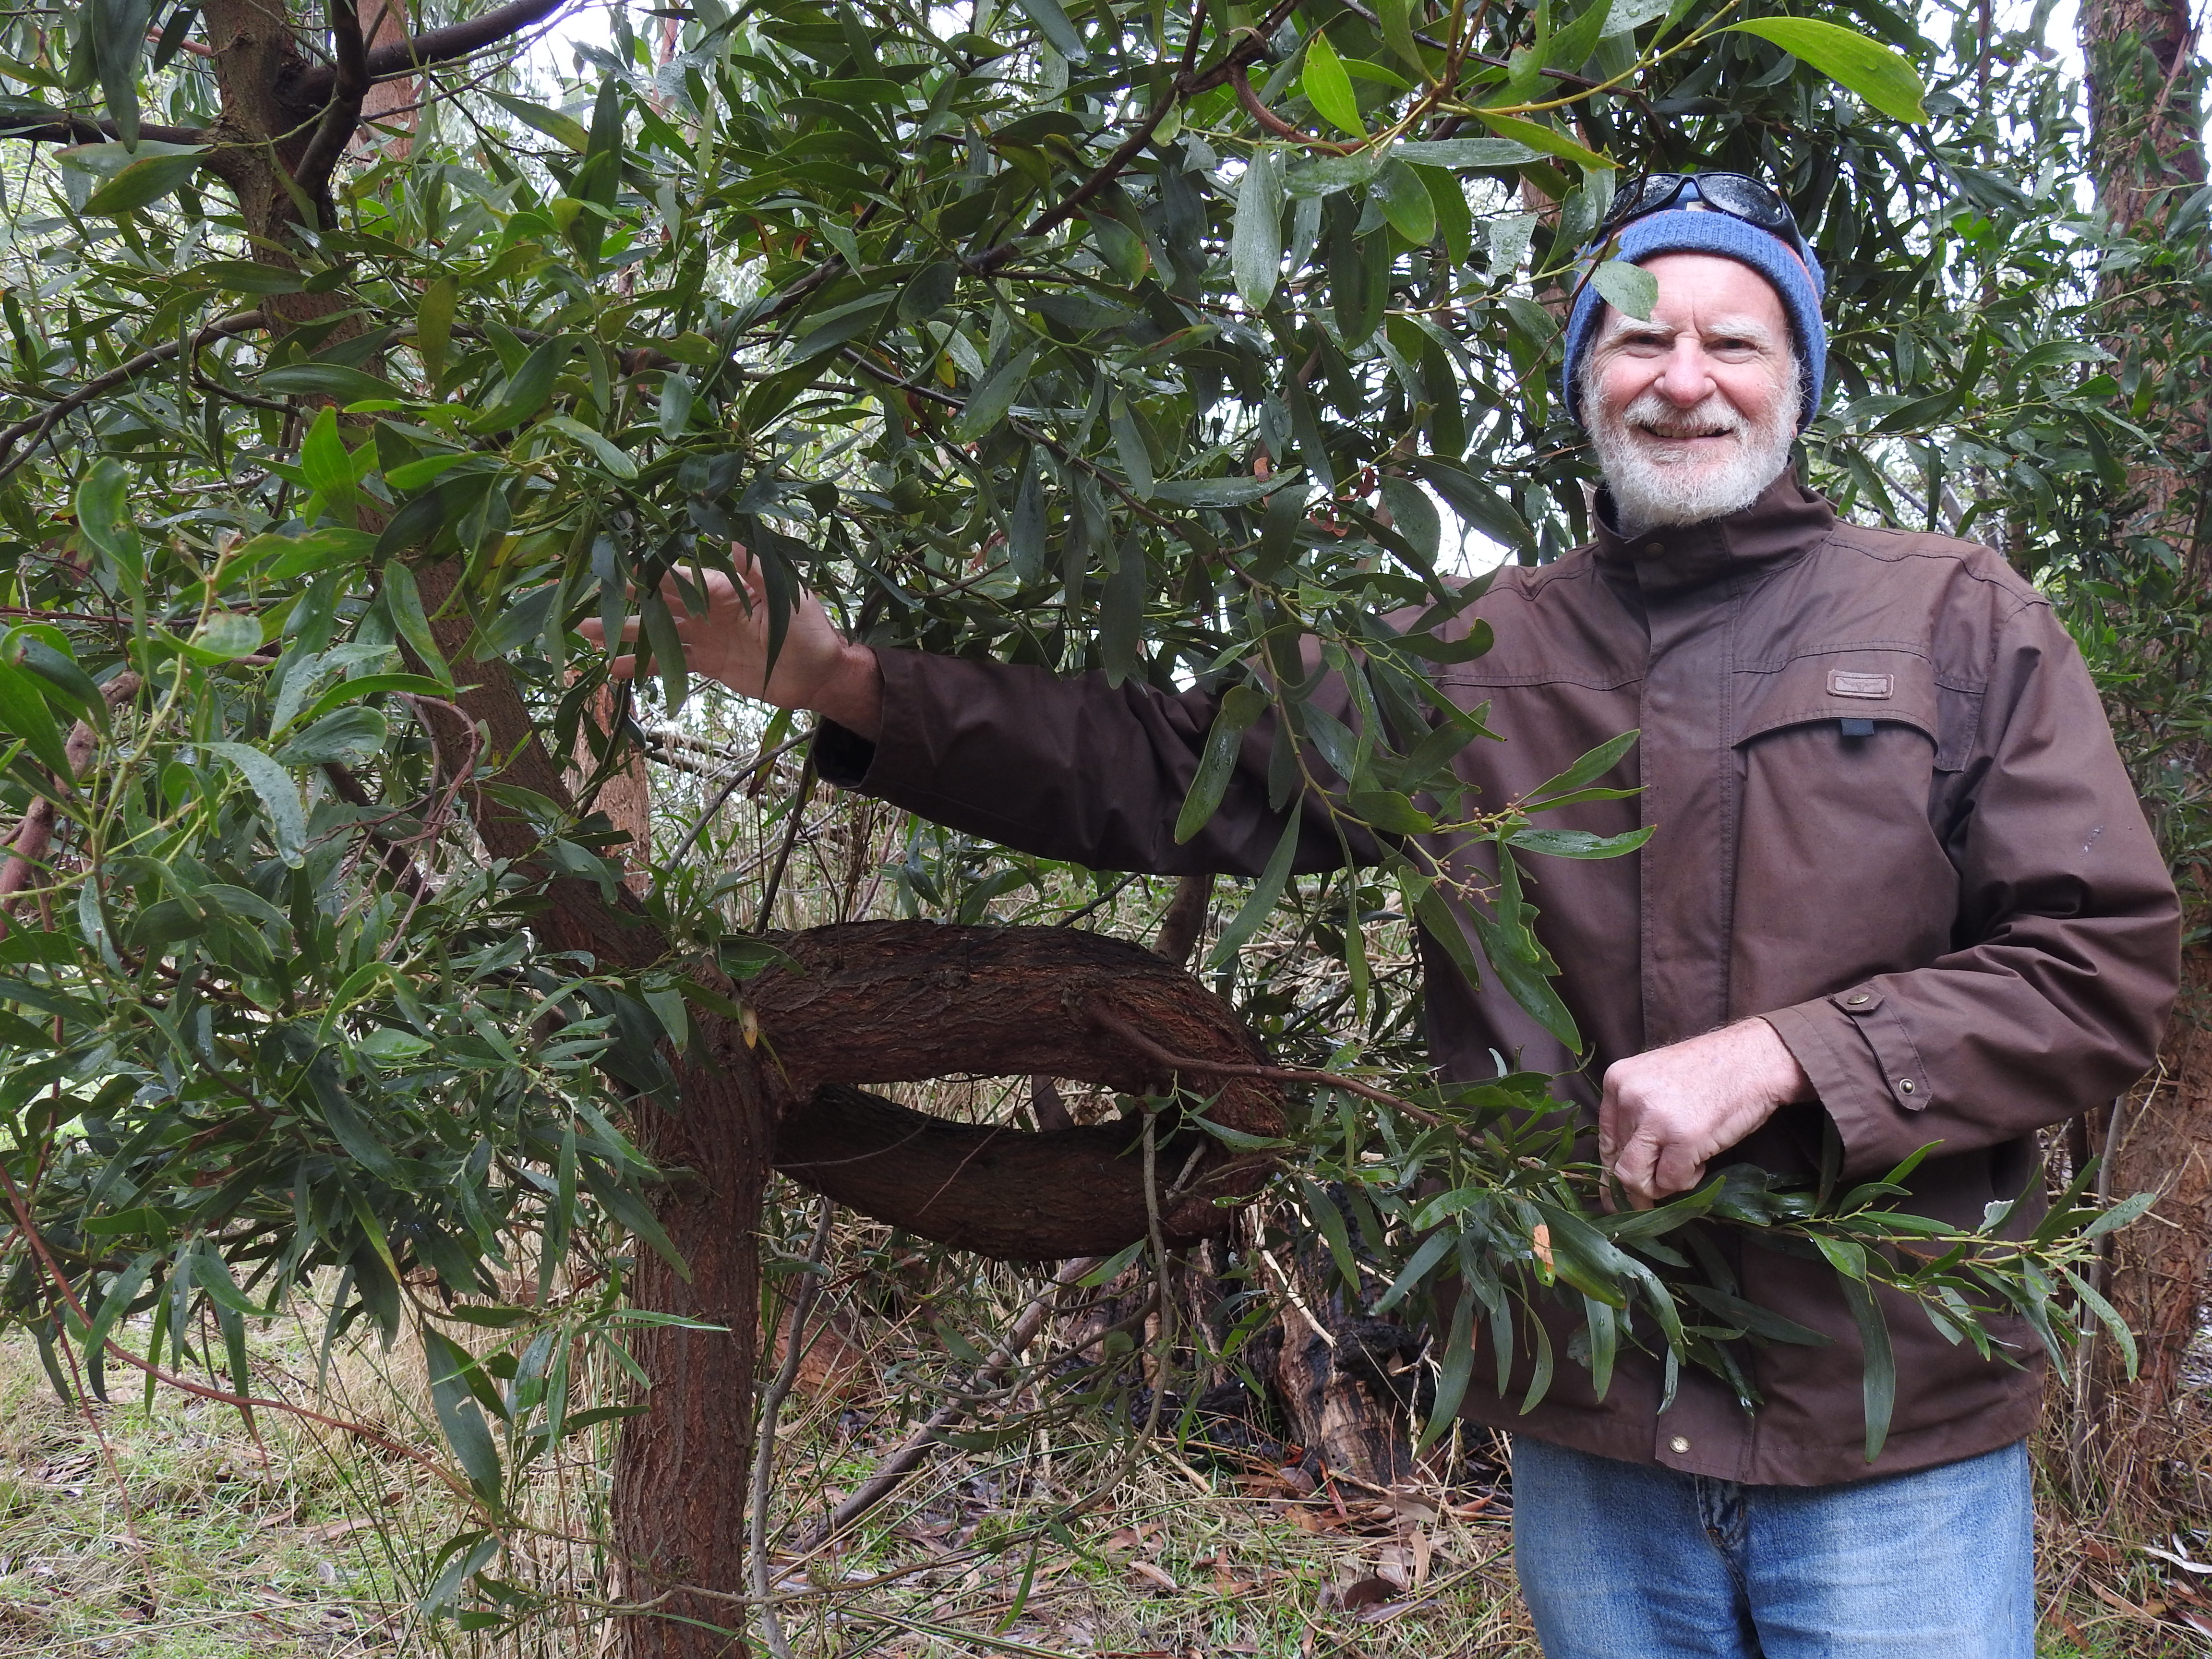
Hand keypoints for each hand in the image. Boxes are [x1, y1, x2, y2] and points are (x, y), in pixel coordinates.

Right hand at [576, 548, 883, 736]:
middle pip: (655, 602)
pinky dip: (642, 666)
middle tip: (583, 597)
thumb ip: (755, 566)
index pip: (675, 576)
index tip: (612, 565)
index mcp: (722, 587)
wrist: (819, 674)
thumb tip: (731, 530)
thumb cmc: (808, 628)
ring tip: (583, 633)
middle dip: (620, 599)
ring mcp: (704, 636)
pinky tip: (611, 669)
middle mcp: (706, 608)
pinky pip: (669, 664)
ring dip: (622, 632)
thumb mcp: (786, 593)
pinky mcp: (708, 663)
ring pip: (655, 633)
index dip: (644, 571)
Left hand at [1597, 1019, 1809, 1208]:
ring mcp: (1654, 1118)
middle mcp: (1628, 1097)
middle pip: (1616, 1162)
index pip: (1605, 1140)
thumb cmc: (1713, 1071)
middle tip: (1648, 1203)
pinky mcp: (1684, 1139)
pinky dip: (1687, 1181)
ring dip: (1658, 1188)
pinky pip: (1671, 1181)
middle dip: (1633, 1189)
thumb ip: (1637, 1117)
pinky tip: (1702, 1161)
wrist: (1757, 1057)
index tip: (1620, 1190)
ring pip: (1634, 1178)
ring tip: (1683, 1171)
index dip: (1614, 1169)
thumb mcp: (1659, 1083)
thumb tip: (1618, 1171)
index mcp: (1618, 1081)